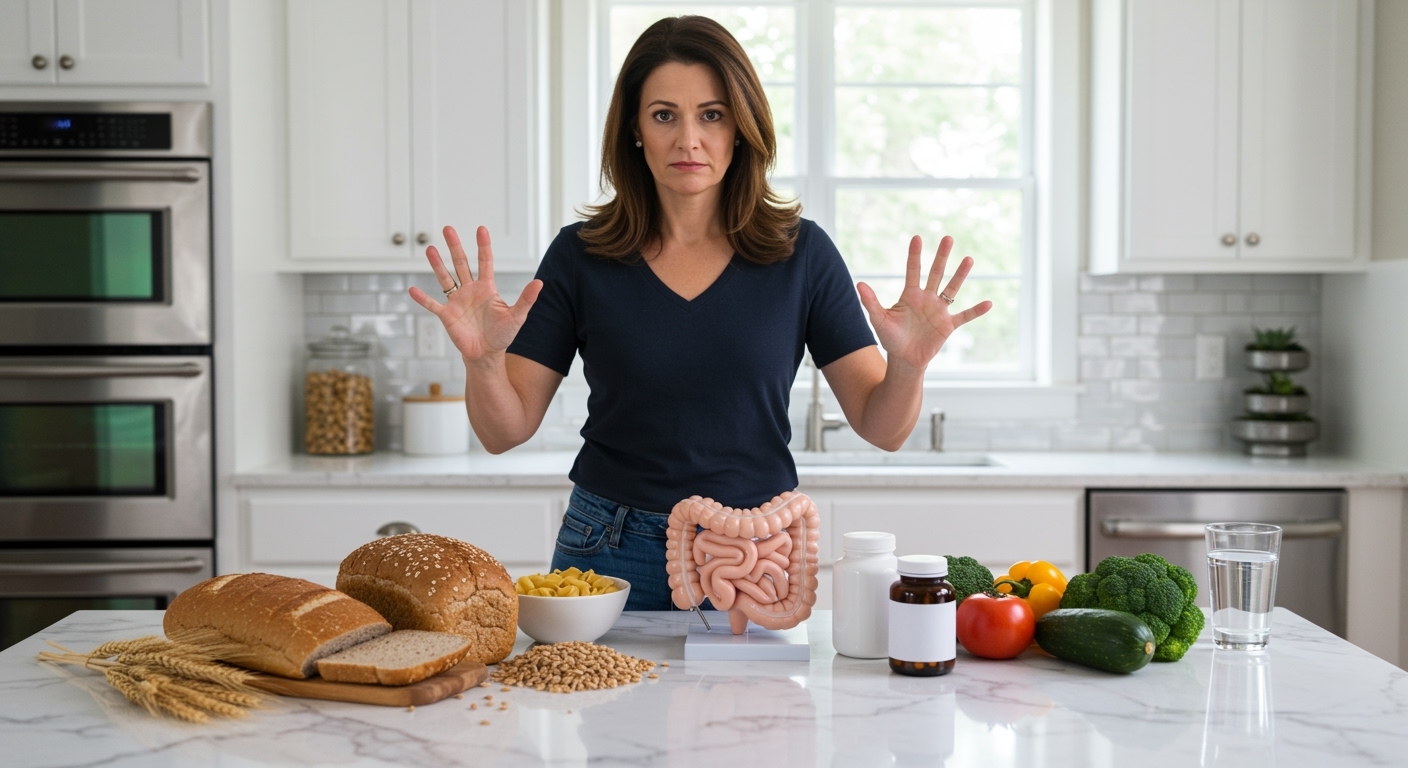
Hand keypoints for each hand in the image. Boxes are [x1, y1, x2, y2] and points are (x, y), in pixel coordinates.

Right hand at [408, 225, 542, 362]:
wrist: (487, 354)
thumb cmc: (502, 335)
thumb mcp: (517, 316)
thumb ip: (526, 299)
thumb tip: (540, 282)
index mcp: (487, 288)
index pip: (484, 262)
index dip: (483, 246)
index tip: (481, 229)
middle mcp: (470, 291)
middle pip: (461, 264)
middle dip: (455, 247)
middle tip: (448, 228)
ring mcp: (457, 302)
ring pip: (445, 278)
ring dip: (437, 264)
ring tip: (430, 249)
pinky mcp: (447, 315)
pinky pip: (432, 305)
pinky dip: (422, 298)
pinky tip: (412, 290)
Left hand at [856, 235, 992, 370]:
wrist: (904, 359)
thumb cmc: (891, 338)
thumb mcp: (879, 320)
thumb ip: (870, 302)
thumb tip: (859, 284)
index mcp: (910, 295)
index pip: (913, 271)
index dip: (914, 255)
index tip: (917, 238)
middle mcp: (927, 298)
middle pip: (935, 273)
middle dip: (941, 257)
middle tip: (948, 238)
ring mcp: (939, 311)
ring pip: (951, 289)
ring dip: (960, 275)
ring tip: (969, 259)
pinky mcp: (948, 325)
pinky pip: (964, 316)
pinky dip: (975, 311)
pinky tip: (988, 303)